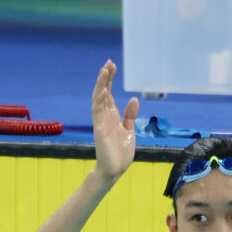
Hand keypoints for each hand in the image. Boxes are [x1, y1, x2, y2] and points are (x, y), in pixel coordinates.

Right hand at [91, 60, 138, 181]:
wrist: (116, 169)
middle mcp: (104, 117)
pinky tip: (103, 90)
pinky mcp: (99, 130)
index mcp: (112, 116)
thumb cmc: (121, 152)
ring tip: (105, 70)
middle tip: (109, 62)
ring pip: (98, 99)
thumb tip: (133, 99)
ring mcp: (101, 122)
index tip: (112, 66)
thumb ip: (130, 115)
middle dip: (105, 78)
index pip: (109, 94)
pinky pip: (97, 113)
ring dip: (101, 85)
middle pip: (103, 92)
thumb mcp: (129, 130)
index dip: (109, 80)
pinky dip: (100, 101)